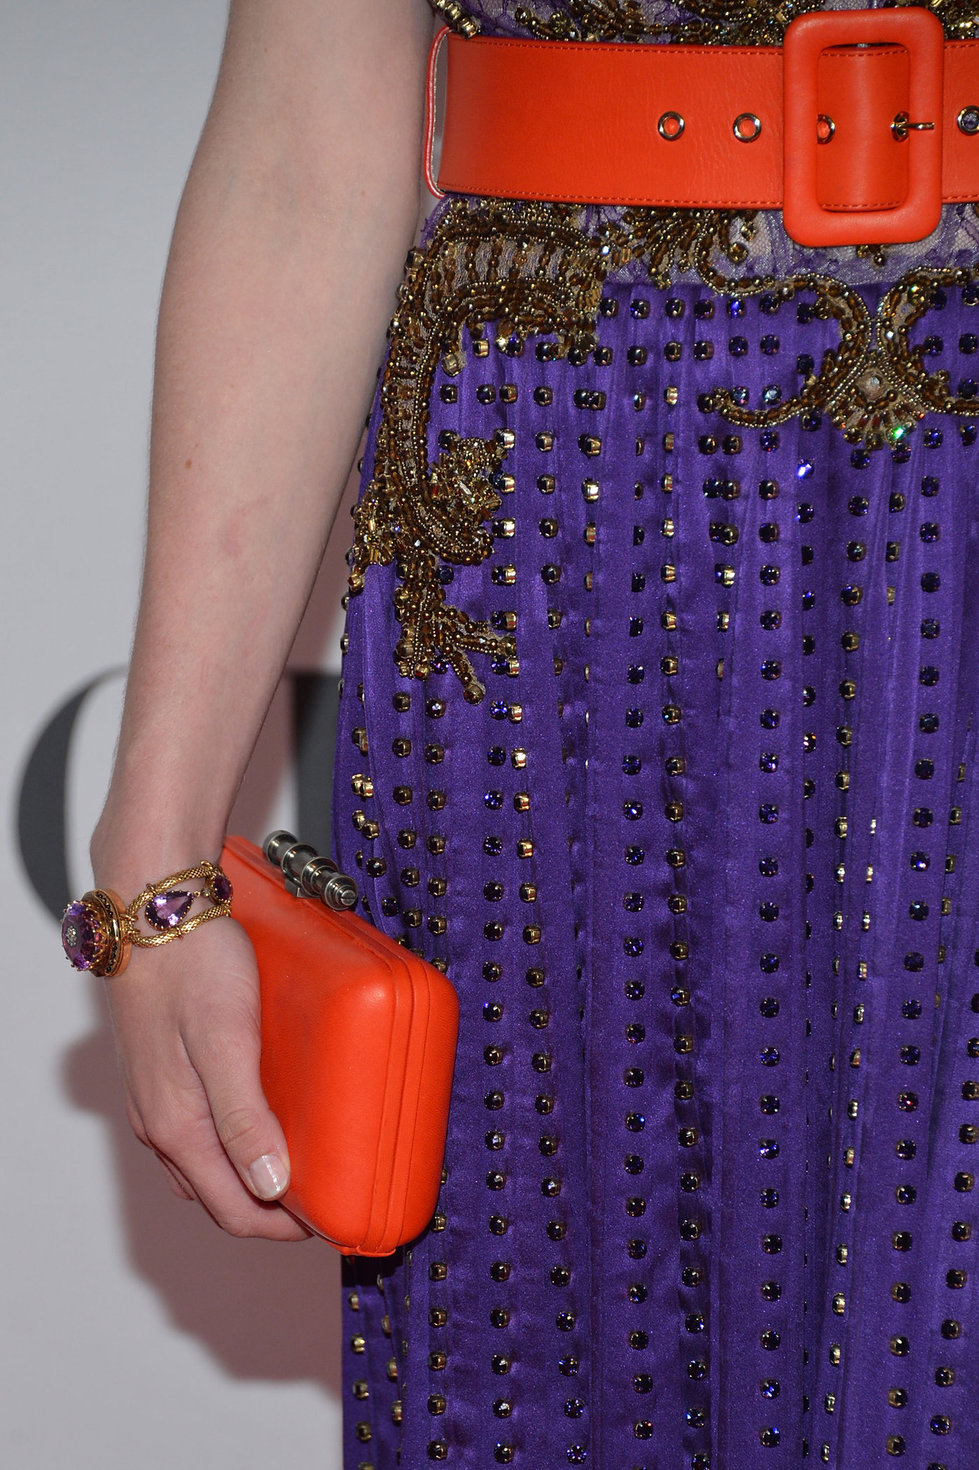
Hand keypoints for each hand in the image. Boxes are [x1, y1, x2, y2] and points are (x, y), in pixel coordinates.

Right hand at [102, 915, 308, 1240]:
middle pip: (220, 1195)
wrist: (151, 906)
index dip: (285, 1227)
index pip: (234, 1210)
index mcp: (176, 1127)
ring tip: (305, 1159)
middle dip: (274, 1206)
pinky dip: (235, 1142)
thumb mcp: (227, 1041)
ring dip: (253, 1176)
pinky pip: (200, 1128)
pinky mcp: (164, 1070)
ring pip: (207, 1165)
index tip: (333, 1220)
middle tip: (329, 1192)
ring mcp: (157, 1099)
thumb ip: (244, 1118)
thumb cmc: (192, 963)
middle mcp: (159, 1124)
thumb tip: (270, 1188)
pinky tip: (266, 1115)